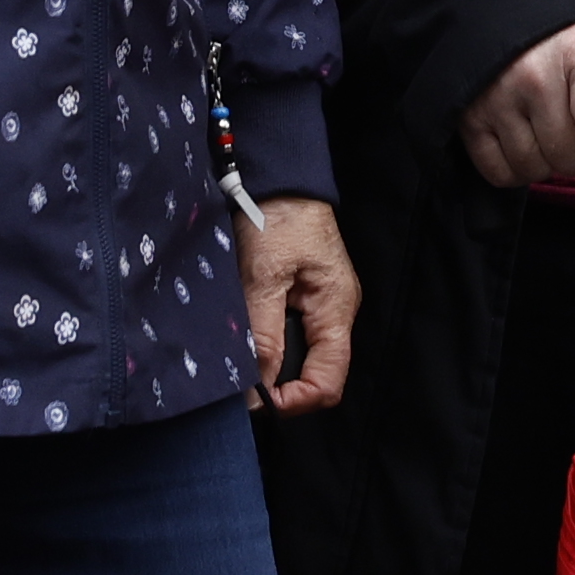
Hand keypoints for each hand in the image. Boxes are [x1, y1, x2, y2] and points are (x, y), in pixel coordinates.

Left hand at [242, 193, 358, 412]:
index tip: (256, 399)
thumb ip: (263, 334)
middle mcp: (333, 313)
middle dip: (278, 384)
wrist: (279, 173)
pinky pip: (287, 332)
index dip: (294, 401)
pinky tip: (243, 334)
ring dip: (269, 361)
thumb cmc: (278, 215)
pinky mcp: (300, 293)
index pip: (328, 383)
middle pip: (313, 373)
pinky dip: (265, 340)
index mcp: (336, 310)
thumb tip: (257, 390)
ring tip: (238, 355)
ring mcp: (318, 303)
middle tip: (239, 379)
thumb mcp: (264, 276)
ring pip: (298, 355)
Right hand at [459, 20, 574, 191]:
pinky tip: (521, 133)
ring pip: (537, 171)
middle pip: (573, 161)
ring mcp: (496, 97)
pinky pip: (500, 174)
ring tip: (545, 120)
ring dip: (547, 159)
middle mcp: (534, 75)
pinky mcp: (467, 117)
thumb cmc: (568, 29)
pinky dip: (515, 166)